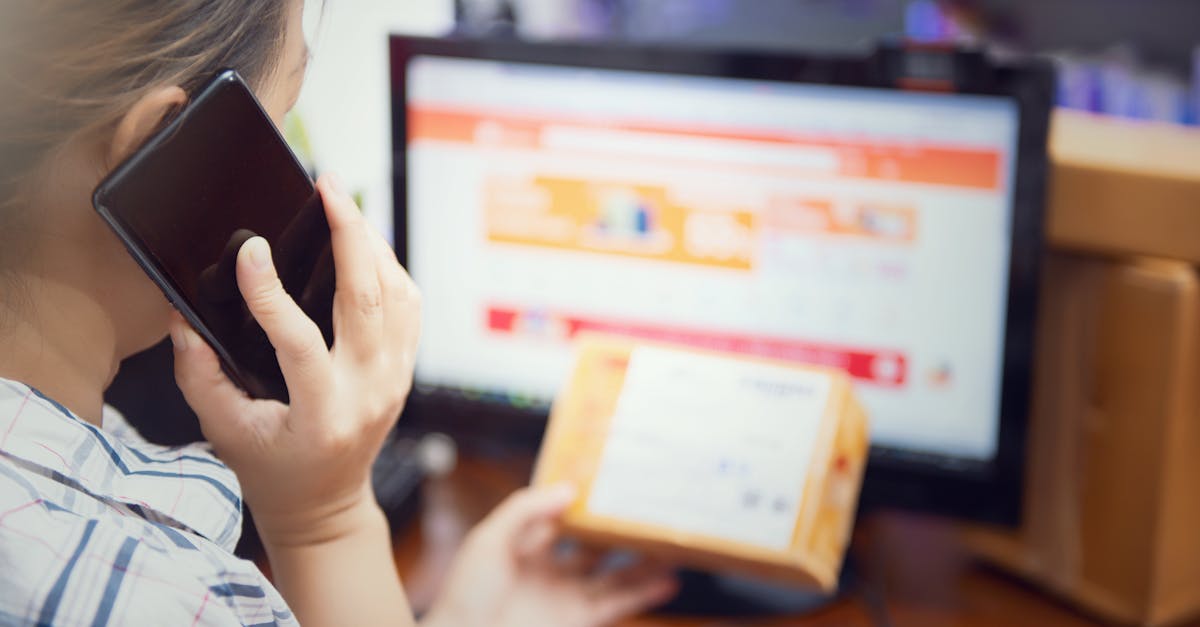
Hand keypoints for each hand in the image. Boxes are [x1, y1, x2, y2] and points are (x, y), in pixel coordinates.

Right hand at [170, 173, 420, 545]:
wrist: (324, 503)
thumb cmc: (270, 466)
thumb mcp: (223, 429)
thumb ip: (199, 373)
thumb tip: (181, 314)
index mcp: (322, 414)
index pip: (300, 343)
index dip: (271, 295)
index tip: (249, 250)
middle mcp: (368, 393)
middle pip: (369, 300)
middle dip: (349, 234)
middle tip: (328, 185)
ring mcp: (394, 380)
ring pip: (398, 295)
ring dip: (373, 243)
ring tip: (343, 204)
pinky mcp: (404, 369)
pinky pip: (408, 306)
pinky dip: (389, 267)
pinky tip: (363, 242)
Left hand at [422, 485, 678, 626]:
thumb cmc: (464, 596)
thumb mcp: (489, 540)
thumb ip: (525, 510)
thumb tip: (568, 489)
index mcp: (523, 544)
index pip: (560, 513)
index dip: (584, 497)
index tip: (611, 479)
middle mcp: (548, 570)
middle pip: (593, 543)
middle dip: (620, 528)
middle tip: (649, 507)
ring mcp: (564, 596)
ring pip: (613, 574)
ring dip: (642, 561)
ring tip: (671, 542)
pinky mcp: (577, 619)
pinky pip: (616, 603)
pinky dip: (643, 593)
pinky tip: (666, 580)